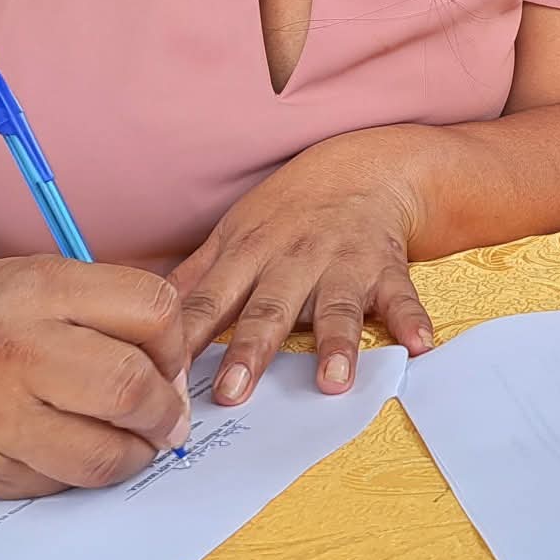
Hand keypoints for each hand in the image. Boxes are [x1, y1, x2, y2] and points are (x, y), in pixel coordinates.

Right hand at [0, 254, 189, 498]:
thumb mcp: (47, 278)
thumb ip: (115, 313)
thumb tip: (177, 374)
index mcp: (40, 290)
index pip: (153, 311)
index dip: (177, 342)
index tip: (170, 358)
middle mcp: (12, 351)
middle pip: (129, 388)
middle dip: (164, 410)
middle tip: (166, 415)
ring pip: (99, 455)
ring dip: (134, 454)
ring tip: (133, 440)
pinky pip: (57, 485)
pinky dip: (80, 473)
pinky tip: (71, 446)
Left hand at [172, 142, 432, 405]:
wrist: (365, 168)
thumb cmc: (289, 211)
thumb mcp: (233, 234)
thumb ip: (194, 281)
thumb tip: (141, 320)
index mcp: (248, 255)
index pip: (208, 303)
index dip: (184, 341)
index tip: (163, 381)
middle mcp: (293, 261)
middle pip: (268, 308)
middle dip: (252, 348)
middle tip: (234, 391)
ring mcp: (342, 264)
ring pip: (336, 306)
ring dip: (335, 342)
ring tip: (332, 380)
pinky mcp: (387, 269)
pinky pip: (402, 296)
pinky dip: (412, 320)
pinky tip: (419, 346)